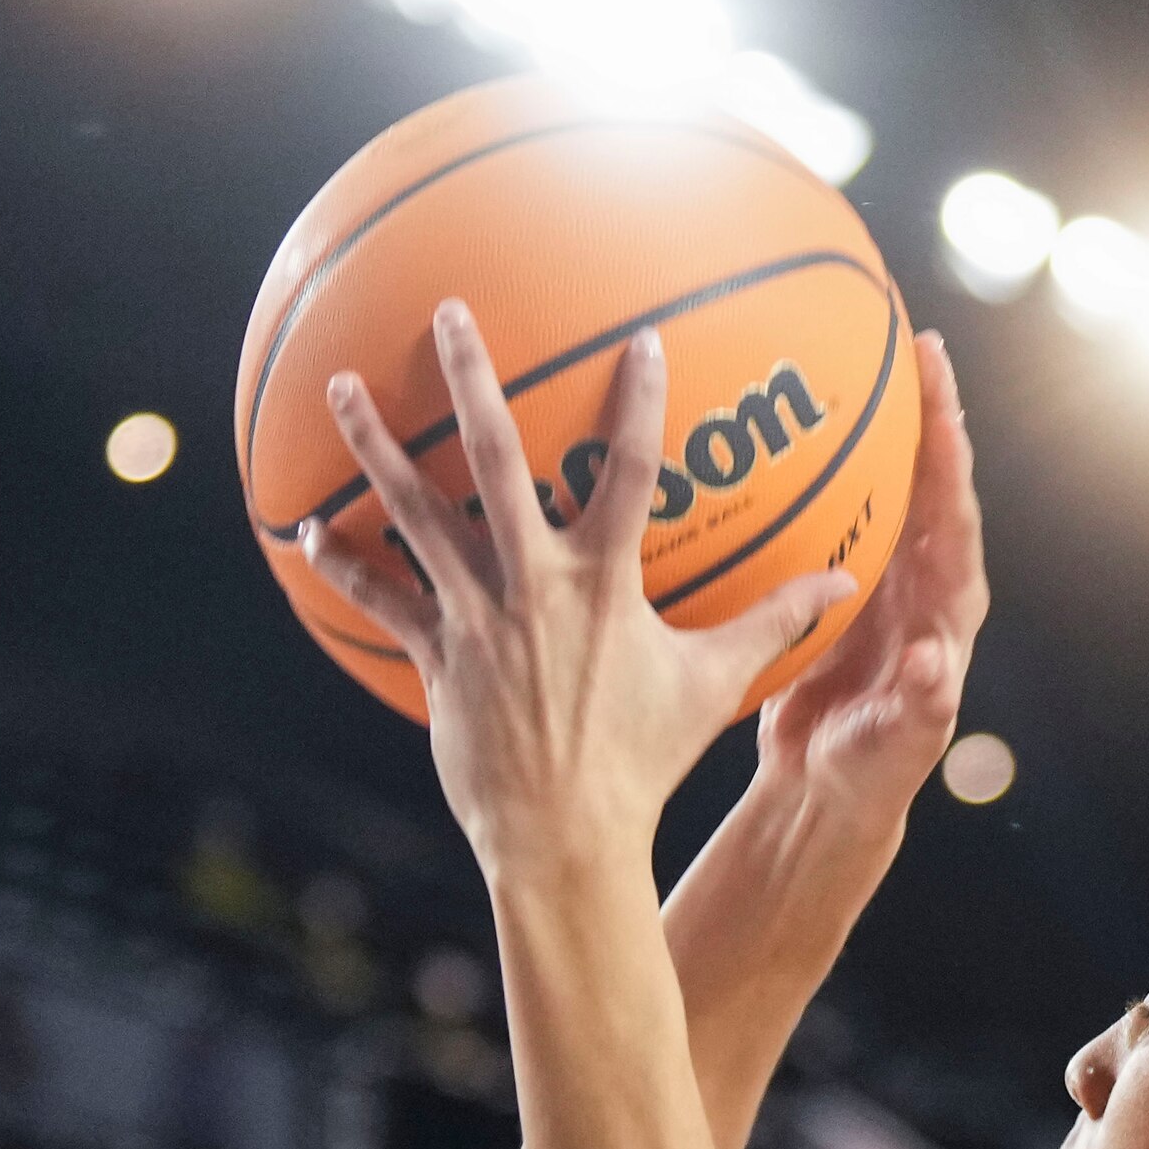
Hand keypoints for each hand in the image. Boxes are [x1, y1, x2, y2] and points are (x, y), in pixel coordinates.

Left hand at [296, 304, 857, 875]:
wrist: (565, 835)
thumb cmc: (645, 760)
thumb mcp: (716, 684)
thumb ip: (774, 622)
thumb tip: (844, 584)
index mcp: (605, 581)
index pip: (633, 471)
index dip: (640, 402)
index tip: (640, 339)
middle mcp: (533, 582)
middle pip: (493, 458)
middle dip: (469, 379)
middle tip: (445, 314)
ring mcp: (476, 615)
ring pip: (414, 512)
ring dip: (374, 446)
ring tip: (339, 388)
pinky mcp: (435, 655)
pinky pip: (379, 599)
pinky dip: (342, 564)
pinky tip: (304, 530)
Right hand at [751, 332, 986, 824]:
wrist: (829, 784)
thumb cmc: (870, 769)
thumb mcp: (894, 742)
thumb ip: (918, 705)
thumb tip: (934, 663)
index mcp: (946, 609)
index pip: (956, 518)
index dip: (951, 459)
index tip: (944, 401)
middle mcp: (922, 580)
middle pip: (930, 481)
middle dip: (927, 411)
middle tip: (914, 341)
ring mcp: (881, 575)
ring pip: (885, 485)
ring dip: (876, 424)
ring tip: (860, 353)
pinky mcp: (838, 580)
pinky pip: (833, 510)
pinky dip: (818, 468)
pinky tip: (784, 425)